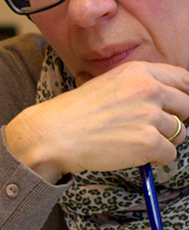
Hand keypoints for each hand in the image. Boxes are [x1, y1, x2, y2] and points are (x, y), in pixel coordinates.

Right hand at [4, 61, 188, 182]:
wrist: (54, 134)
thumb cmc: (75, 112)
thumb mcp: (108, 84)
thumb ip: (138, 86)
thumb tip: (166, 99)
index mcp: (139, 71)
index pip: (184, 80)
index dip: (185, 95)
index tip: (180, 107)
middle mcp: (149, 90)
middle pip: (187, 107)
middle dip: (176, 120)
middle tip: (151, 128)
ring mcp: (151, 116)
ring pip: (180, 133)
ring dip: (161, 141)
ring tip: (132, 140)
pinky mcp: (149, 142)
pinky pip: (169, 154)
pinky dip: (154, 159)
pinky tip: (130, 153)